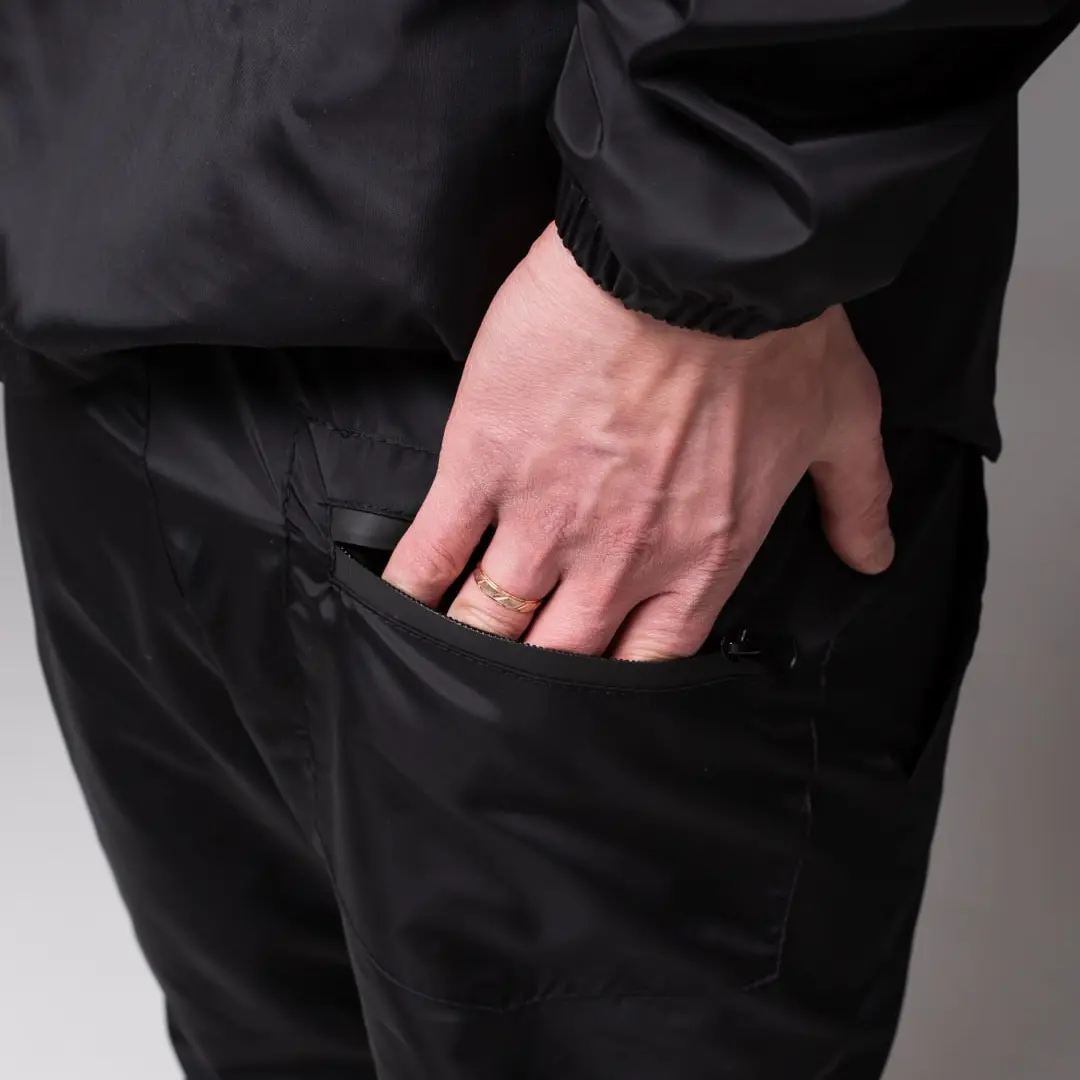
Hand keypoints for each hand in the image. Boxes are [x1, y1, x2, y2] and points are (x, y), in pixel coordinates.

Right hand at [382, 223, 892, 660]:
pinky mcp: (482, 465)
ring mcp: (542, 520)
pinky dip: (408, 589)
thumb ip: (858, 501)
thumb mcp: (841, 420)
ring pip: (487, 623)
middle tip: (503, 692)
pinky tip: (394, 607)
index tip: (588, 691)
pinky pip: (430, 553)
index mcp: (699, 561)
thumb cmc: (770, 332)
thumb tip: (873, 556)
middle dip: (530, 683)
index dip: (613, 689)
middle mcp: (617, 562)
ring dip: (465, 647)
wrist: (690, 258)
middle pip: (558, 661)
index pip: (647, 664)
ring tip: (442, 661)